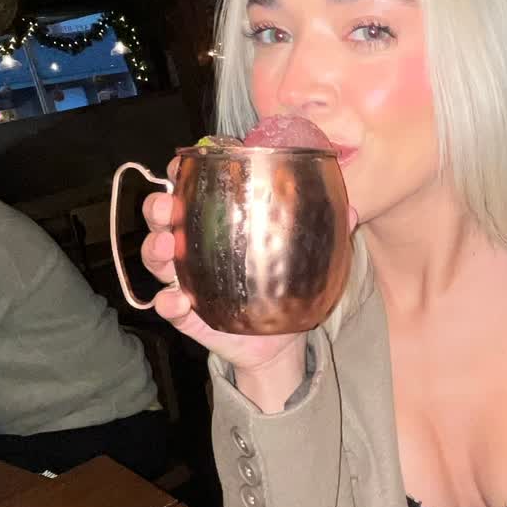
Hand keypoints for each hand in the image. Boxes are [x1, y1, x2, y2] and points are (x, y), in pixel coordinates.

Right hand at [139, 163, 356, 405]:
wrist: (279, 342)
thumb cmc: (283, 285)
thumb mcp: (302, 255)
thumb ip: (320, 230)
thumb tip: (350, 209)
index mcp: (216, 223)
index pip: (190, 189)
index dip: (179, 174)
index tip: (180, 165)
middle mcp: (193, 247)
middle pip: (162, 220)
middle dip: (157, 209)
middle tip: (167, 208)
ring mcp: (187, 281)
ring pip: (157, 260)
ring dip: (156, 250)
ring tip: (169, 247)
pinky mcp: (188, 315)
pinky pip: (168, 306)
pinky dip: (167, 302)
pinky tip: (176, 300)